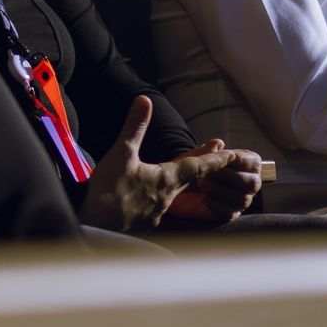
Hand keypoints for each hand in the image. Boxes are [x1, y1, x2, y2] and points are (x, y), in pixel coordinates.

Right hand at [80, 97, 256, 232]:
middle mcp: (167, 197)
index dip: (213, 158)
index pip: (197, 166)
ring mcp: (156, 213)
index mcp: (166, 179)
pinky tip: (153, 200)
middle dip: (204, 166)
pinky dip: (159, 200)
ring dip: (181, 183)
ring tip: (182, 174)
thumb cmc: (109, 190)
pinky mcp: (144, 224)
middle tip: (221, 156)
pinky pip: (158, 210)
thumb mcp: (122, 153)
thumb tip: (145, 99)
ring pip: (173, 195)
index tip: (230, 154)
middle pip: (189, 179)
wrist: (96, 226)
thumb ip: (135, 126)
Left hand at [159, 138, 264, 227]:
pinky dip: (215, 205)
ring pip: (243, 200)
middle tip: (209, 172)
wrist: (177, 185)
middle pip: (253, 183)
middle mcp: (248, 183)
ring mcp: (239, 200)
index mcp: (246, 164)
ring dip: (220, 191)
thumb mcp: (197, 155)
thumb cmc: (193, 166)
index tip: (222, 159)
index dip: (239, 161)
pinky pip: (229, 214)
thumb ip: (209, 150)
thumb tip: (219, 144)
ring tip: (202, 184)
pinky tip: (203, 198)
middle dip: (228, 177)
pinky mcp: (228, 214)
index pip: (254, 163)